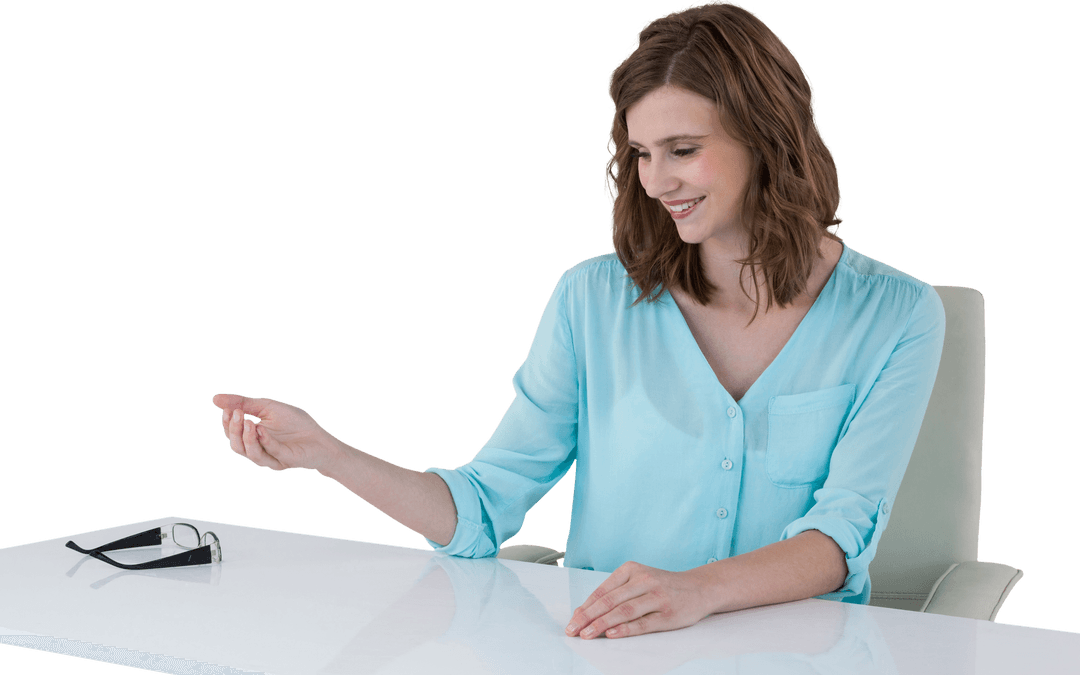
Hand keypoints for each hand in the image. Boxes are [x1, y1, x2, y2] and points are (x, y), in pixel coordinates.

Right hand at [212, 393, 340, 472]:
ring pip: (252, 454)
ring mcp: (273, 458)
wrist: (321, 437)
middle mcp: (260, 452)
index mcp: (252, 440)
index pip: (233, 434)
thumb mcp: (268, 407)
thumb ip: (244, 403)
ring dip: (247, 438)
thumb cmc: (295, 422)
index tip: (228, 409)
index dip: (228, 423)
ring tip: (248, 421)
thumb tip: (215, 399)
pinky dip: (266, 441)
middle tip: (237, 413)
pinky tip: (261, 429)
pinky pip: (273, 453)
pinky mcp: (287, 460)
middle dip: (234, 430)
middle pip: (238, 447)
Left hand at [565, 561, 710, 638]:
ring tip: (587, 634)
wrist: (699, 587)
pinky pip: (642, 622)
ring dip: (602, 624)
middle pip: (609, 601)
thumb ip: (616, 592)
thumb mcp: (639, 579)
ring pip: (623, 611)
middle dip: (588, 617)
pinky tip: (612, 634)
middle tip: (573, 630)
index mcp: (631, 569)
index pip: (602, 591)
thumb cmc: (663, 585)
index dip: (585, 607)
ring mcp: (656, 596)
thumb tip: (587, 612)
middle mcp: (643, 580)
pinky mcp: (667, 614)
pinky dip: (625, 629)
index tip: (572, 621)